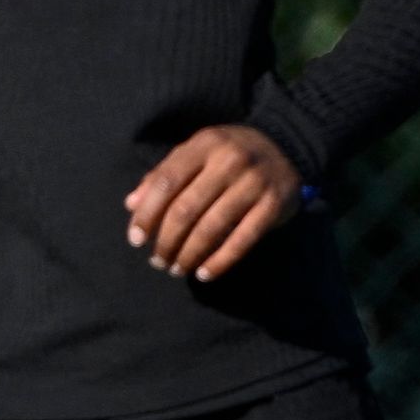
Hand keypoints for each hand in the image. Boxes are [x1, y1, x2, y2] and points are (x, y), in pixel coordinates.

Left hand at [122, 125, 302, 282]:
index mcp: (204, 144)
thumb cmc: (229, 153)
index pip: (166, 182)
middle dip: (166, 242)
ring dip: (189, 255)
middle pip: (186, 210)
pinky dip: (220, 262)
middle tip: (158, 261)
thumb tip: (131, 204)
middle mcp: (229, 161)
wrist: (287, 146)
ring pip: (211, 228)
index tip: (136, 239)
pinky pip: (242, 241)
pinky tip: (204, 274)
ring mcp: (253, 183)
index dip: (147, 214)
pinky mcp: (273, 205)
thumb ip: (164, 175)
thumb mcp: (197, 152)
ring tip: (177, 269)